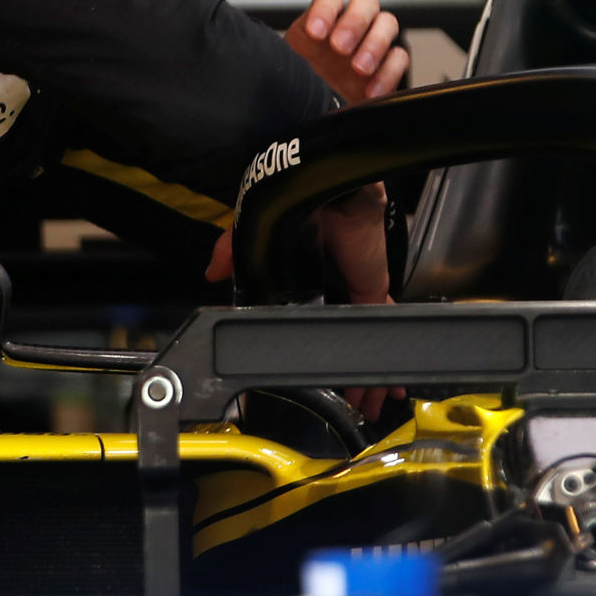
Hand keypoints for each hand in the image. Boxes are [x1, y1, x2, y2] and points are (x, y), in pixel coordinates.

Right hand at [203, 182, 404, 422]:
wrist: (327, 191)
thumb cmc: (294, 204)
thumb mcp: (253, 233)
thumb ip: (232, 252)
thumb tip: (211, 272)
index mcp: (302, 269)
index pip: (305, 315)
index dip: (306, 344)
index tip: (308, 372)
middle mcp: (329, 282)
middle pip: (339, 335)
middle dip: (347, 369)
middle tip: (351, 402)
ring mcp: (352, 289)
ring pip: (361, 339)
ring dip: (367, 373)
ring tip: (368, 404)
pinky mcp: (371, 290)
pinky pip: (378, 329)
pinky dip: (384, 356)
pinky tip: (383, 385)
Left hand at [287, 0, 408, 104]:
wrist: (317, 115)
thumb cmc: (302, 85)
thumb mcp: (290, 67)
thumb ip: (290, 57)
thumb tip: (275, 58)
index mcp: (324, 20)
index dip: (324, 11)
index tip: (315, 33)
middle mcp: (351, 26)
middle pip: (365, 2)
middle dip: (354, 22)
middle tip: (340, 47)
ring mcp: (373, 44)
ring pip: (387, 23)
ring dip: (375, 43)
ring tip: (359, 69)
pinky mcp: (388, 67)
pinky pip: (399, 58)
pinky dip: (387, 72)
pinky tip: (370, 91)